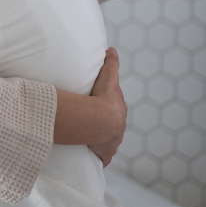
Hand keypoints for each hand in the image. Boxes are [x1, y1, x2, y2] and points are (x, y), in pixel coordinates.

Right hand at [88, 48, 126, 165]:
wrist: (102, 120)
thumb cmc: (103, 98)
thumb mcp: (108, 77)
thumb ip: (111, 63)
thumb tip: (112, 50)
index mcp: (118, 110)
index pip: (114, 107)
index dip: (107, 106)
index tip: (101, 106)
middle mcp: (118, 127)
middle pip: (111, 125)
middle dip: (104, 124)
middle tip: (91, 121)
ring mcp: (111, 142)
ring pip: (106, 141)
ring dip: (99, 141)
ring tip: (87, 139)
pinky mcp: (103, 154)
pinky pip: (100, 156)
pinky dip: (96, 156)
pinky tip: (89, 156)